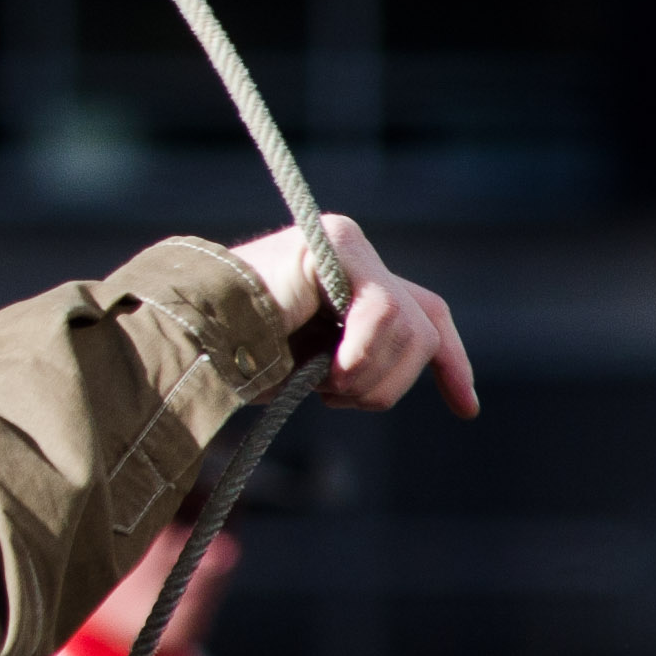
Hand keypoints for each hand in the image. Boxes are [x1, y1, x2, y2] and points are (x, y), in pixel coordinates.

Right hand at [225, 214, 478, 415]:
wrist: (188, 340)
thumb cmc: (235, 362)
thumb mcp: (315, 368)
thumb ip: (359, 358)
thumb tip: (412, 376)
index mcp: (351, 283)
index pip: (427, 315)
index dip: (452, 363)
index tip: (467, 410)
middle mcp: (353, 255)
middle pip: (424, 328)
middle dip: (392, 381)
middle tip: (337, 398)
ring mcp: (345, 245)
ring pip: (410, 327)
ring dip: (369, 375)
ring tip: (321, 385)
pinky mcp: (334, 246)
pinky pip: (383, 312)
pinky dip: (360, 356)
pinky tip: (325, 372)